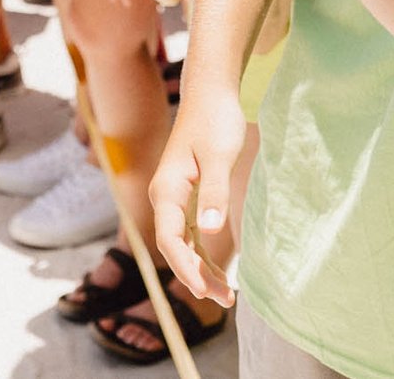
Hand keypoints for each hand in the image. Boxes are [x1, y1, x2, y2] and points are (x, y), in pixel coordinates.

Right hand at [148, 80, 249, 305]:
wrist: (212, 93)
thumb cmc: (215, 120)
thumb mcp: (219, 156)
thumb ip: (215, 193)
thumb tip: (209, 231)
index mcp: (167, 189)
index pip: (169, 238)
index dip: (185, 266)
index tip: (204, 288)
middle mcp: (166, 197)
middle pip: (175, 247)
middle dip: (196, 275)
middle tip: (226, 299)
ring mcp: (176, 198)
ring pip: (184, 243)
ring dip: (202, 269)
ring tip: (228, 296)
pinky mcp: (189, 196)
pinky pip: (193, 233)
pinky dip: (206, 253)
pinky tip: (222, 270)